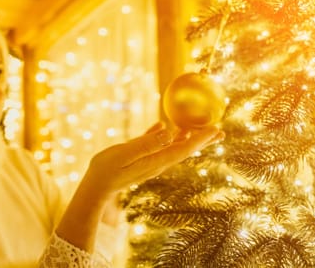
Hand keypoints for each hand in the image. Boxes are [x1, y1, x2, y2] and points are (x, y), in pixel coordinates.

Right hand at [82, 122, 224, 198]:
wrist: (95, 188)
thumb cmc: (106, 170)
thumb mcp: (124, 153)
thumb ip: (146, 143)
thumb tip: (168, 131)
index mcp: (156, 161)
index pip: (184, 149)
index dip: (201, 139)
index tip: (215, 129)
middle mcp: (157, 163)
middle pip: (185, 149)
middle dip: (202, 140)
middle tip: (220, 130)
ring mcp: (149, 162)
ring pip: (173, 147)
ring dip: (187, 137)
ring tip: (199, 128)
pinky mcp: (140, 159)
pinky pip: (157, 145)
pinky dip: (165, 135)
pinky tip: (165, 126)